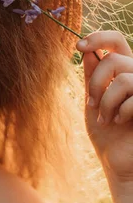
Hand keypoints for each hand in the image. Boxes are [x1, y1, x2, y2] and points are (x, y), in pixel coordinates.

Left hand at [76, 31, 132, 183]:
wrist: (119, 164)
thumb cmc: (107, 134)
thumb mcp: (93, 100)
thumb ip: (92, 76)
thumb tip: (87, 50)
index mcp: (124, 71)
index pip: (116, 41)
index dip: (98, 38)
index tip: (78, 46)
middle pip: (114, 59)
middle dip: (95, 82)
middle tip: (91, 103)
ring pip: (122, 79)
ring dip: (106, 102)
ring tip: (105, 118)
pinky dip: (121, 111)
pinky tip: (120, 122)